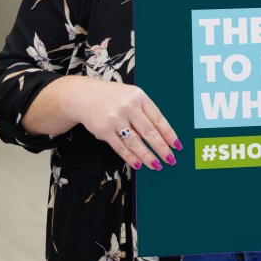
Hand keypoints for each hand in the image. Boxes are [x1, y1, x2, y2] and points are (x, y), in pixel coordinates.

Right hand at [27, 76, 180, 170]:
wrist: (83, 95)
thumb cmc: (112, 97)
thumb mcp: (131, 96)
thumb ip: (145, 111)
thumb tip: (162, 135)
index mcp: (139, 97)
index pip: (159, 119)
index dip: (169, 134)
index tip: (177, 146)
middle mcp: (129, 107)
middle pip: (149, 132)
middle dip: (162, 148)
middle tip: (170, 159)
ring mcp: (116, 118)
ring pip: (136, 142)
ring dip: (147, 156)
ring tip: (156, 165)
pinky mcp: (104, 130)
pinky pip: (120, 147)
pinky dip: (130, 157)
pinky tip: (138, 164)